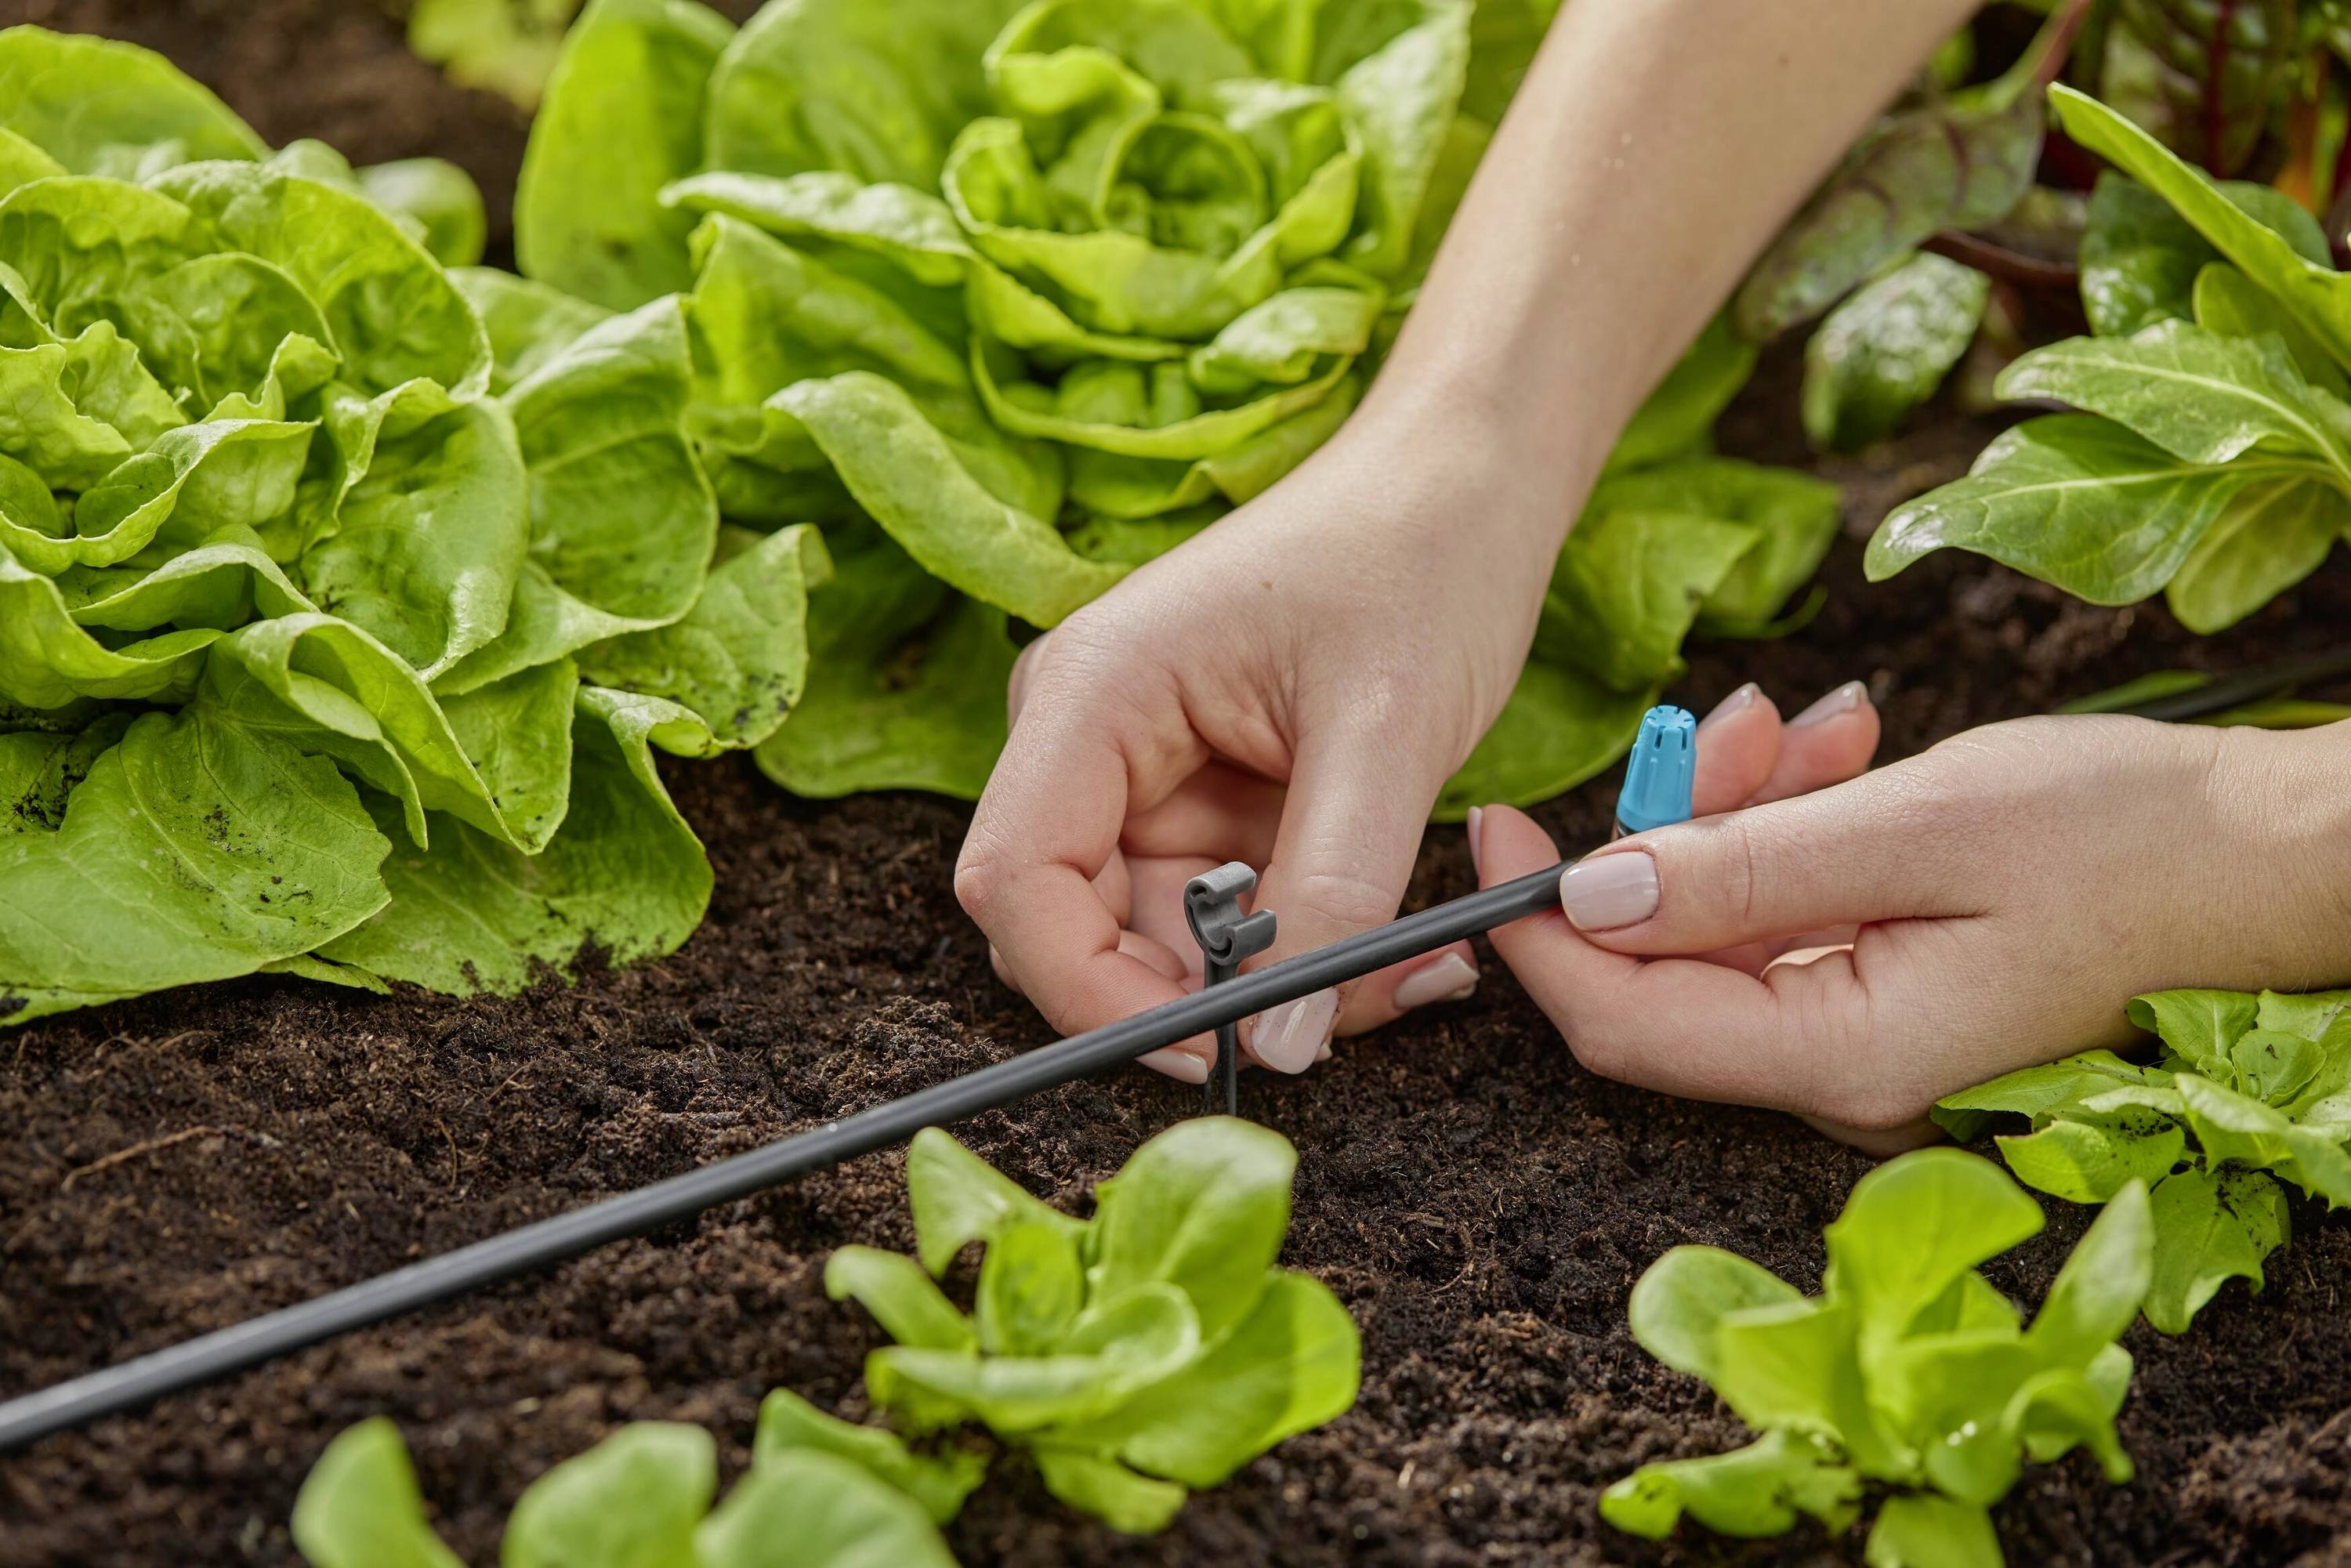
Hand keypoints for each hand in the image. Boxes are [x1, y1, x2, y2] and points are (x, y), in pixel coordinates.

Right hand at [956, 406, 1565, 1081]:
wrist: (1464, 484)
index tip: (1211, 1049)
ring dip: (1272, 988)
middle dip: (1201, 1001)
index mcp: (1091, 693)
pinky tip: (1394, 945)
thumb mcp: (1388, 733)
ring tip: (1407, 969)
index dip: (1088, 991)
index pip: (1014, 883)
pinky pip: (1219, 922)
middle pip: (1075, 931)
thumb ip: (1331, 896)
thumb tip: (1284, 1046)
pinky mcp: (1199, 802)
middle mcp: (1086, 739)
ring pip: (1160, 946)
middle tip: (1342, 1015)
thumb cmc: (1419, 559)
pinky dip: (1299, 953)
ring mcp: (1139, 776)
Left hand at [1474, 714, 2350, 1149]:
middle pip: (1662, 965)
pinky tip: (1835, 749)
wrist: (2259, 855)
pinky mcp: (1878, 984)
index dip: (1536, 930)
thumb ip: (1744, 870)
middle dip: (1661, 833)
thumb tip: (1587, 897)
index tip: (1491, 829)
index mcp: (1839, 1058)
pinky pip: (1785, 910)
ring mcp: (1856, 1031)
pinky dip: (1786, 826)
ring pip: (1720, 922)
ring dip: (1734, 810)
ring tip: (1805, 722)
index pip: (1620, 1024)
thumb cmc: (2124, 839)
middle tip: (1722, 723)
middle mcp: (1833, 1069)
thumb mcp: (1920, 828)